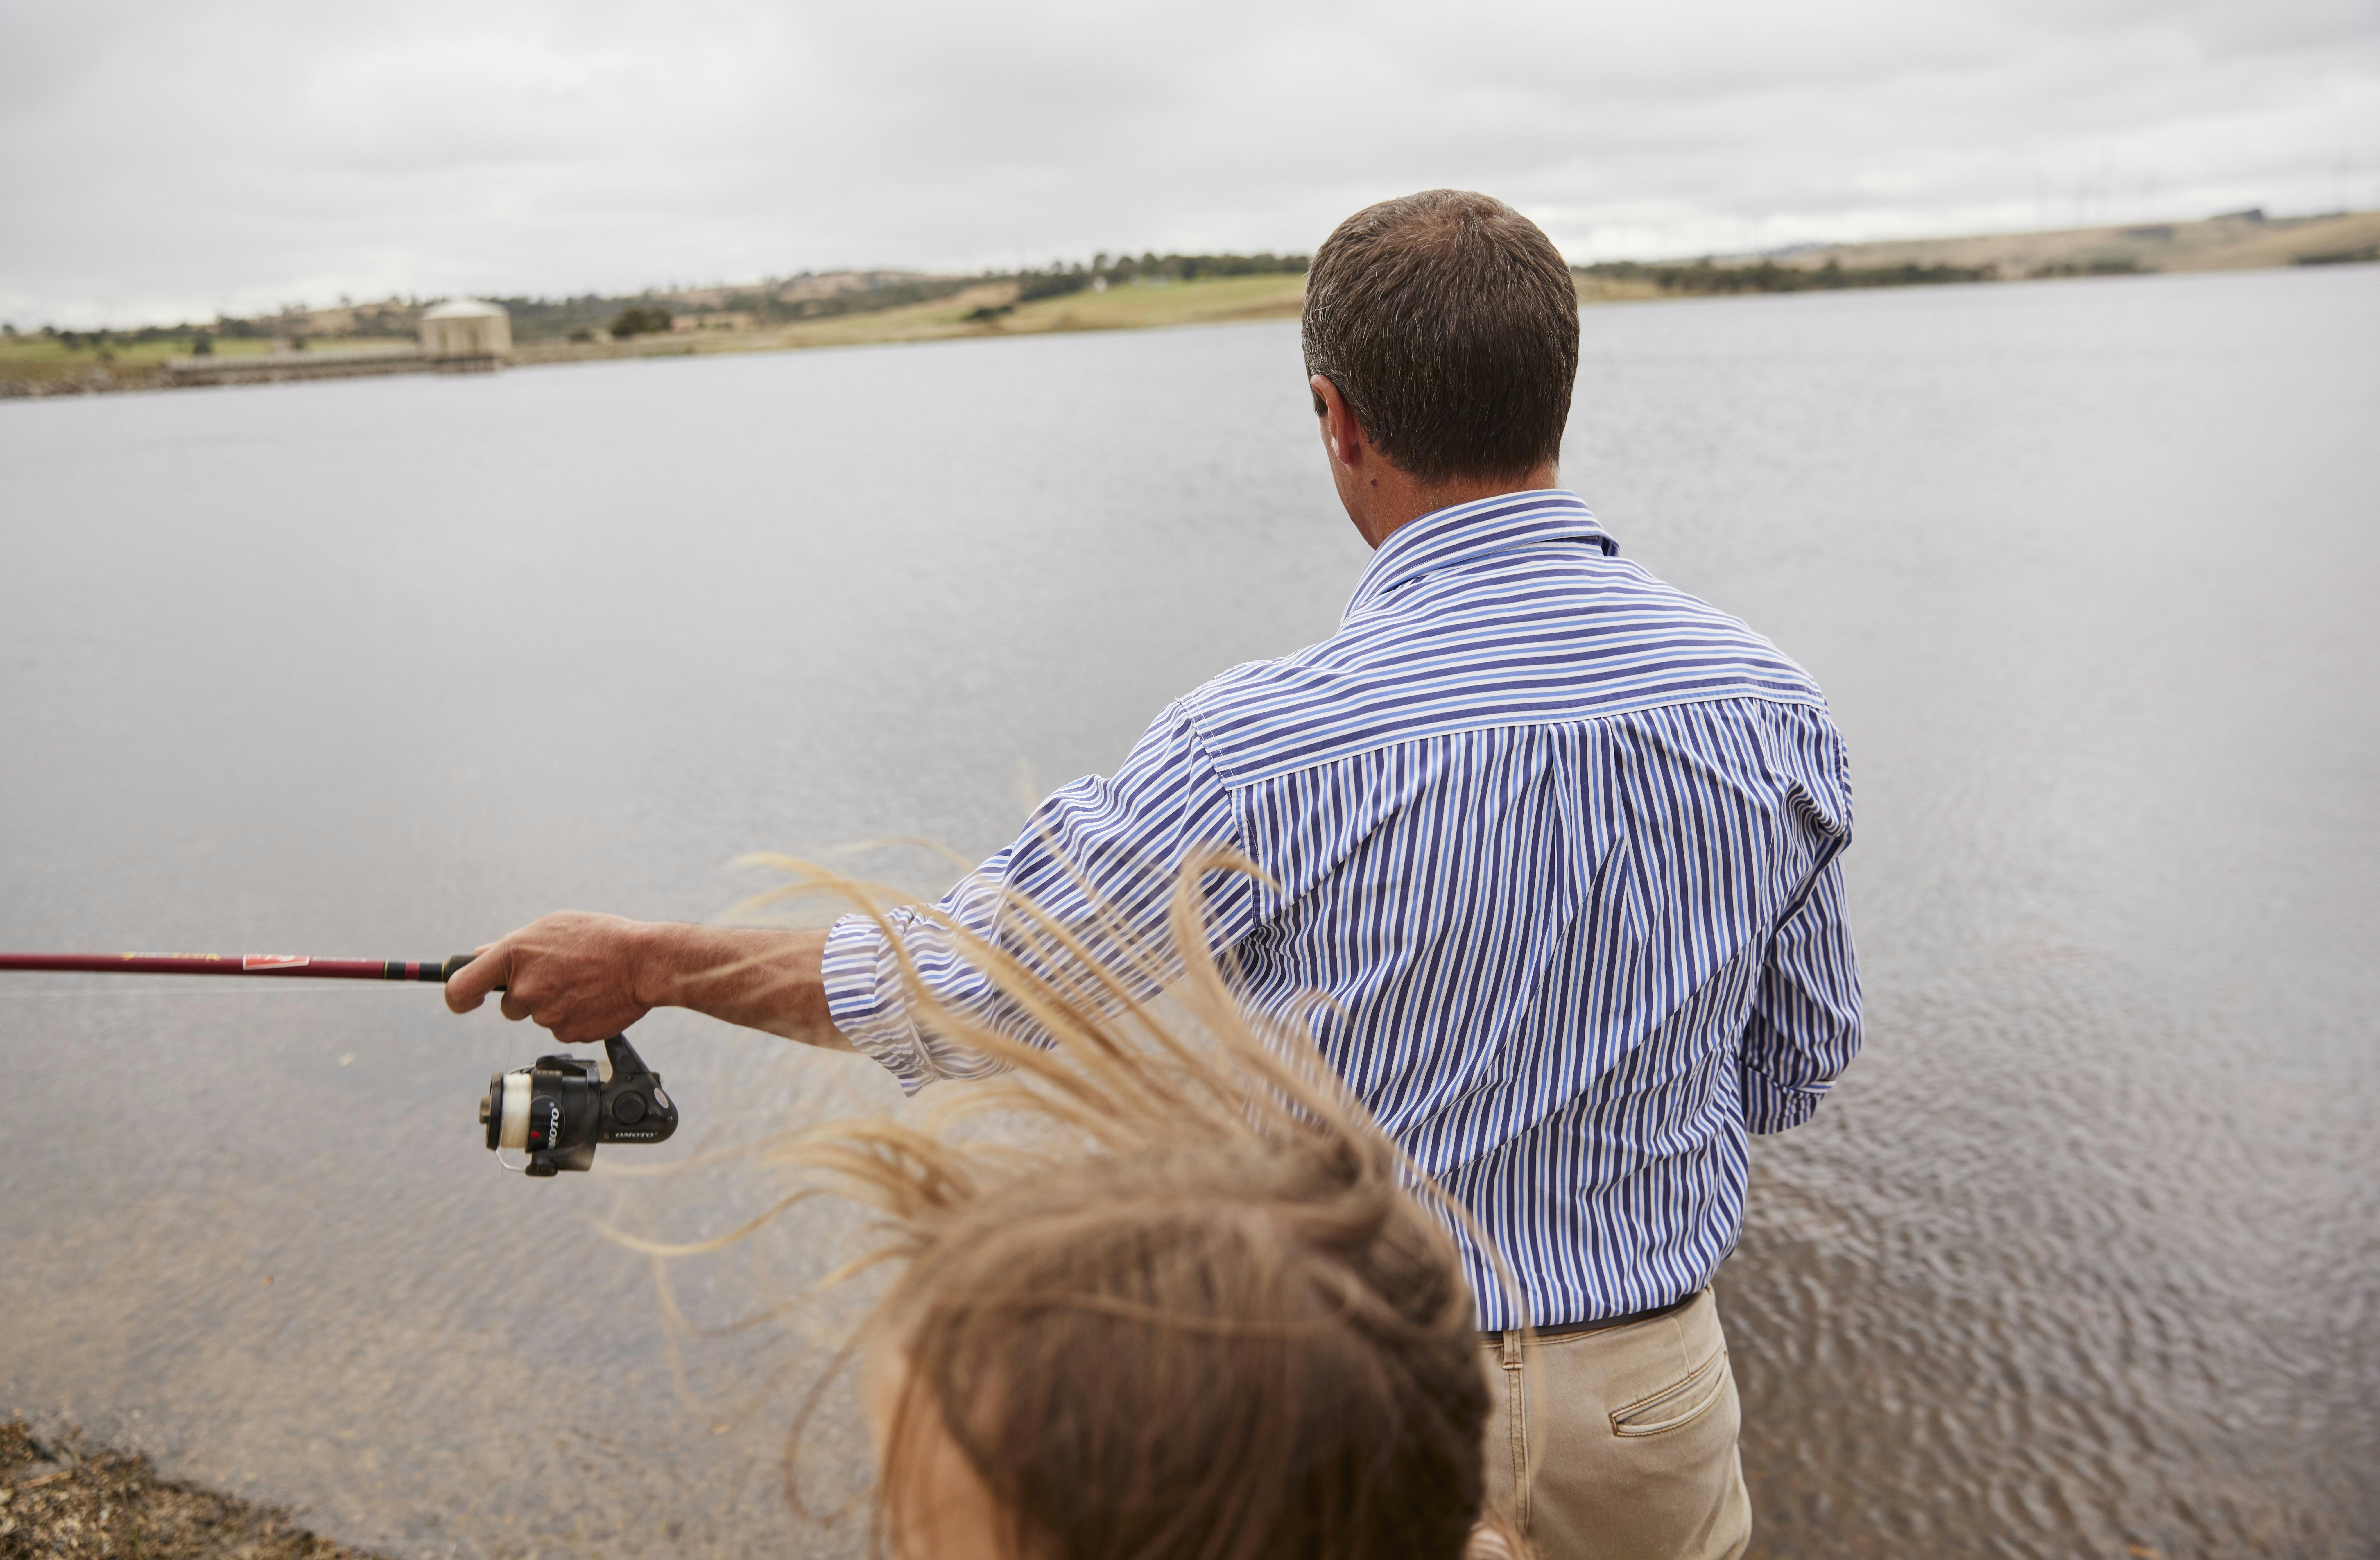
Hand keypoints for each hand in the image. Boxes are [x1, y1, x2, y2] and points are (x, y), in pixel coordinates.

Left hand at [444, 911, 655, 1043]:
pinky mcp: (567, 1033)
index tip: (466, 1000)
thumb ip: (513, 945)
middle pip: (510, 1005)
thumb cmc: (602, 938)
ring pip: (539, 1016)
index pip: (460, 987)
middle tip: (561, 975)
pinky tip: (593, 997)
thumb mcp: (553, 926)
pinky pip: (562, 1028)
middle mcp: (525, 988)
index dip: (458, 997)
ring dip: (555, 1003)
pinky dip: (574, 1016)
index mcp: (514, 955)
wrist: (645, 963)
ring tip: (584, 982)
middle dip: (529, 994)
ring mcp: (546, 1015)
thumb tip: (481, 954)